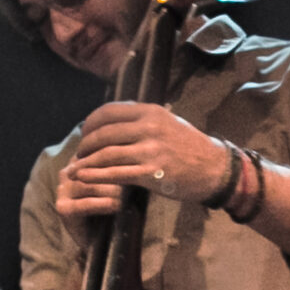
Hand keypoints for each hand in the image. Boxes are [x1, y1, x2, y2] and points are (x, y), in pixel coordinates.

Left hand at [56, 101, 231, 217]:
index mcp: (151, 111)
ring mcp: (150, 150)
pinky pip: (116, 173)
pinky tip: (84, 178)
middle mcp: (149, 127)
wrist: (214, 169)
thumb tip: (114, 120)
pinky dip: (96, 176)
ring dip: (86, 163)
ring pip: (106, 154)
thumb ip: (142, 119)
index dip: (91, 123)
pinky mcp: (151, 172)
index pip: (109, 111)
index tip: (84, 132)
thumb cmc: (189, 147)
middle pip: (103, 133)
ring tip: (75, 169)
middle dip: (85, 145)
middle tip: (79, 154)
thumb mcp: (168, 122)